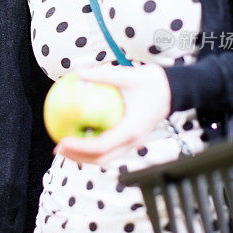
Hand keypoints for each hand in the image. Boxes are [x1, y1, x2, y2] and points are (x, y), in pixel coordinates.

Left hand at [54, 64, 171, 165]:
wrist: (175, 90)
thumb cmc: (153, 82)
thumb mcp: (129, 75)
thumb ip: (103, 75)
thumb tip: (78, 73)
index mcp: (131, 129)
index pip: (101, 146)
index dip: (79, 147)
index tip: (62, 141)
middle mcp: (133, 141)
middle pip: (101, 159)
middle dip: (77, 157)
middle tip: (58, 148)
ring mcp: (133, 143)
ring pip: (105, 157)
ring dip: (85, 155)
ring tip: (66, 146)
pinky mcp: (132, 139)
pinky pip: (110, 148)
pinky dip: (93, 147)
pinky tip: (81, 135)